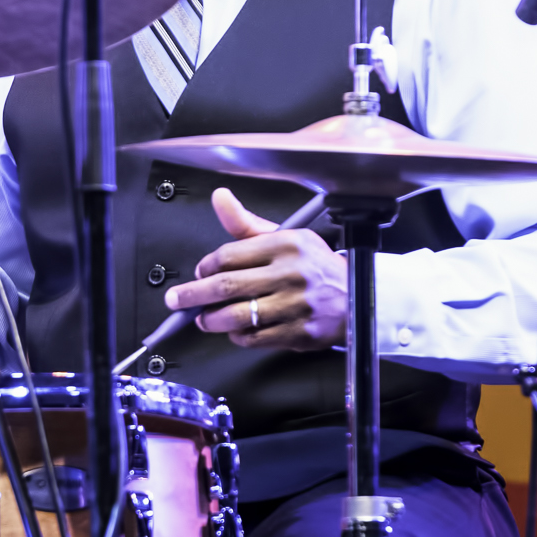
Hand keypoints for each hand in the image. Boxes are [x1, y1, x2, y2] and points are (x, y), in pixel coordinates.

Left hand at [166, 186, 346, 351]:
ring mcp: (295, 305)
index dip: (204, 267)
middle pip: (226, 285)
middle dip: (193, 295)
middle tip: (177, 300)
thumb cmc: (314, 267)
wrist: (360, 296)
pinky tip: (234, 330)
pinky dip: (237, 336)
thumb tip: (219, 197)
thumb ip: (246, 224)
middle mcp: (290, 273)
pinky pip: (255, 338)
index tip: (197, 274)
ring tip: (203, 318)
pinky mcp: (299, 332)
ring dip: (211, 319)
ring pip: (237, 315)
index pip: (229, 255)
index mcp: (285, 244)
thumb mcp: (285, 237)